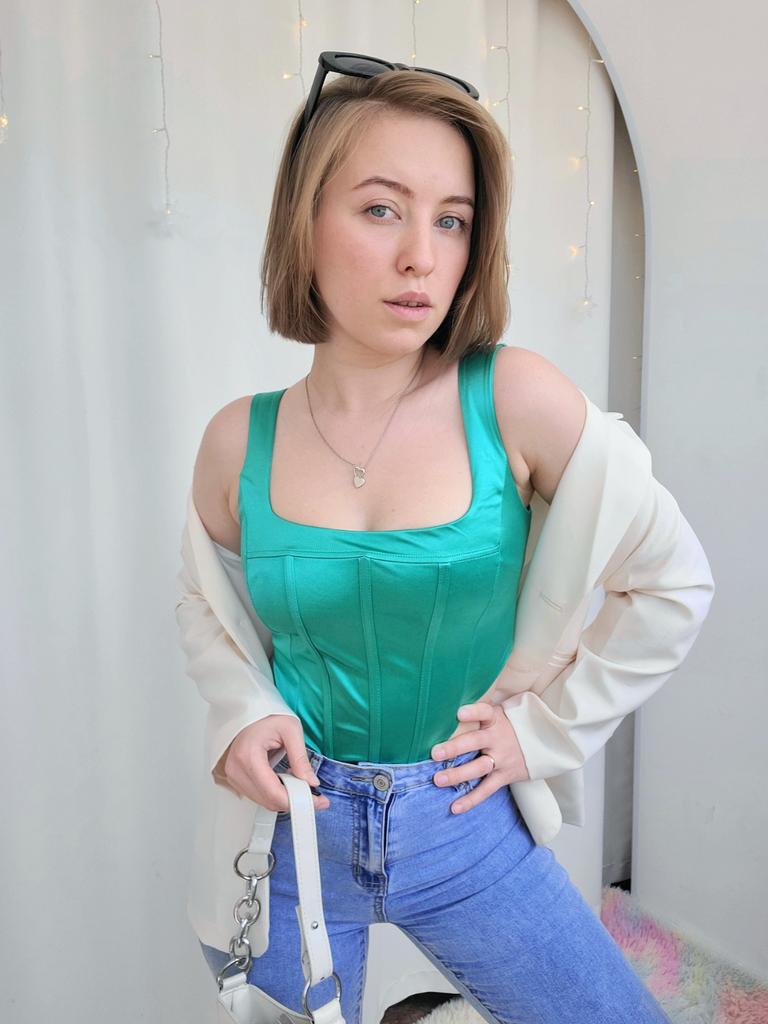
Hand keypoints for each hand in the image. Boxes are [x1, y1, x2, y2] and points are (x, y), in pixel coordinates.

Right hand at [214, 715, 330, 813]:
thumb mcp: (291, 730)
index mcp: (248, 756)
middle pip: (269, 801)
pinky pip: (258, 796)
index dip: (298, 800)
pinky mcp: (235, 779)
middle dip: (294, 801)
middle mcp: (236, 770)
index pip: (273, 792)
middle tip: (315, 796)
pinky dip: (274, 793)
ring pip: (264, 801)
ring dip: (285, 798)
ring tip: (299, 783)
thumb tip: (311, 782)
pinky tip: (285, 781)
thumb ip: (300, 758)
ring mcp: (233, 776)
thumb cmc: (266, 717)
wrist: (249, 713)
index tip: (317, 801)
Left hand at [430, 701, 529, 813]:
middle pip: (475, 742)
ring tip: (438, 780)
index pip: (484, 713)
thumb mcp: (498, 712)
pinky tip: (454, 807)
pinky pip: (486, 790)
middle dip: (455, 748)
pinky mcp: (505, 776)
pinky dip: (471, 800)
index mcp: (495, 719)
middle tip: (435, 753)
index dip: (473, 712)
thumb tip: (447, 700)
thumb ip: (477, 711)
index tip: (459, 712)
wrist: (542, 743)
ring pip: (478, 768)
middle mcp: (497, 739)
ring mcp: (502, 759)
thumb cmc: (508, 725)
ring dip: (458, 775)